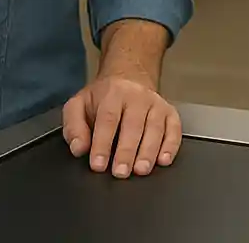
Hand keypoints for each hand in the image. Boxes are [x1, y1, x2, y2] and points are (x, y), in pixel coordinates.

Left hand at [62, 74, 181, 178]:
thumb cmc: (103, 98)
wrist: (130, 76)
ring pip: (155, 128)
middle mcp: (137, 97)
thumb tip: (79, 149)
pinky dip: (171, 145)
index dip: (103, 143)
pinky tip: (163, 160)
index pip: (108, 119)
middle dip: (127, 151)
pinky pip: (174, 128)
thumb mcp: (79, 104)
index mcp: (113, 93)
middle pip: (133, 125)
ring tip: (141, 170)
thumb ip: (73, 126)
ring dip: (149, 151)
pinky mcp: (169, 112)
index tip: (98, 165)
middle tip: (120, 172)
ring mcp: (156, 104)